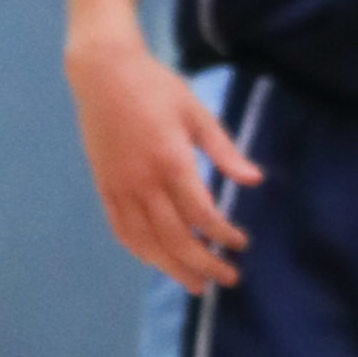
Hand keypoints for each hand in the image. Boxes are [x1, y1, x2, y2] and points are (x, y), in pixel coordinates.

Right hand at [66, 31, 258, 285]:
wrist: (103, 73)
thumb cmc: (156, 87)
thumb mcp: (197, 112)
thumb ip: (224, 150)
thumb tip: (254, 180)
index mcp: (171, 160)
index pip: (201, 214)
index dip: (223, 235)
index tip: (241, 244)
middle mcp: (143, 181)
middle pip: (174, 236)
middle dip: (203, 262)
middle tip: (227, 278)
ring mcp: (119, 186)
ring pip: (146, 240)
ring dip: (172, 266)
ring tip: (195, 283)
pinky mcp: (104, 186)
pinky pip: (121, 228)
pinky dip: (140, 250)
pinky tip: (156, 261)